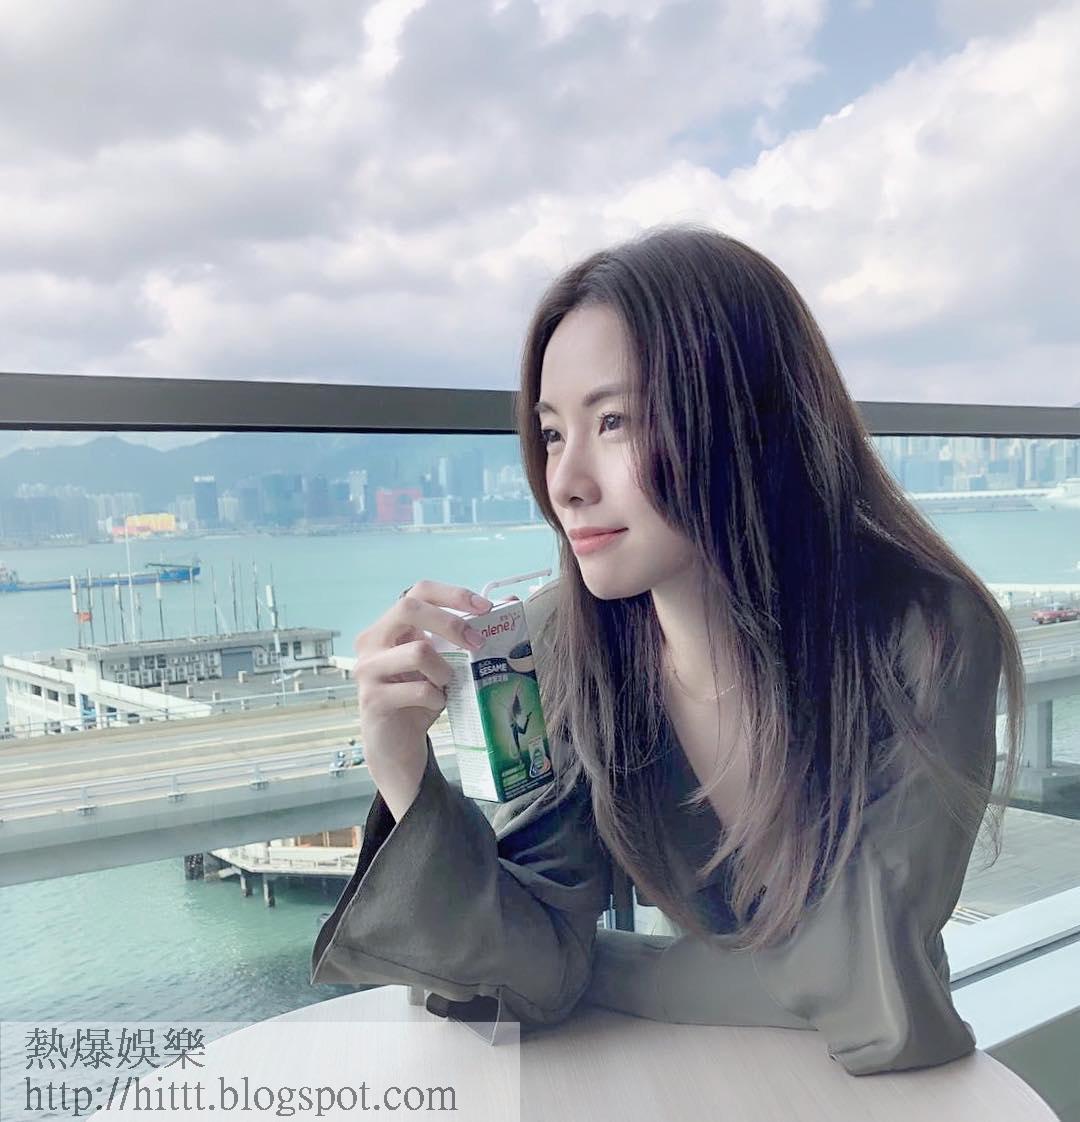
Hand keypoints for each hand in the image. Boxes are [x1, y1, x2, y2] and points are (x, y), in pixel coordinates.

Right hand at [353, 581, 492, 812]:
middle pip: (409, 609)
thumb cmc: (419, 698)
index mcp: (389, 626)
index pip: (418, 591)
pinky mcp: (373, 698)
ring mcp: (368, 669)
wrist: (395, 745)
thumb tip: (510, 605)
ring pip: (418, 650)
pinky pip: (419, 689)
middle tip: (478, 643)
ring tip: (447, 685)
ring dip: (444, 670)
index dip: (453, 594)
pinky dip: (437, 698)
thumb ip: (462, 638)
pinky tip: (437, 704)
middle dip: (451, 623)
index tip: (485, 607)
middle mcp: (372, 641)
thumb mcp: (442, 664)